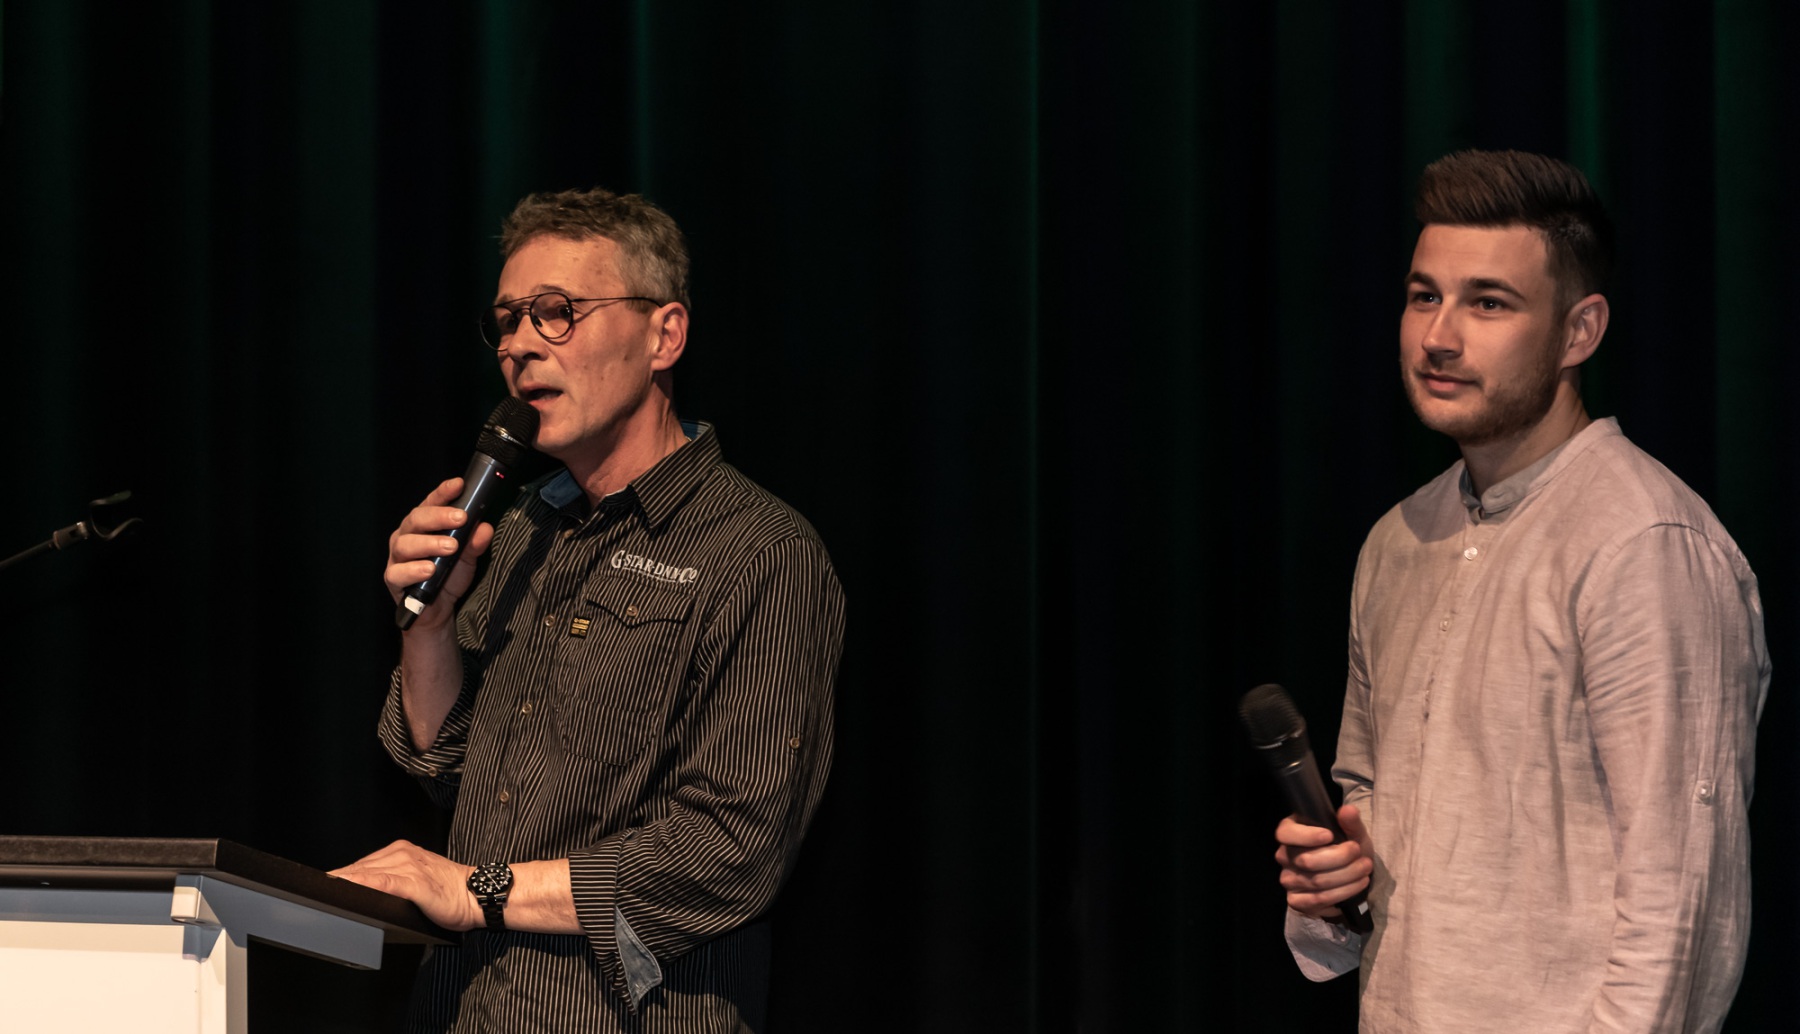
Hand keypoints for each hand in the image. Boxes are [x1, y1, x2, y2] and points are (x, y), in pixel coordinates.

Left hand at [331, 840, 480, 930]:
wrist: (478, 895)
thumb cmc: (450, 892)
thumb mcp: (417, 881)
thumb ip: (392, 882)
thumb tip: (365, 895)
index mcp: (402, 852)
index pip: (362, 866)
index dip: (339, 877)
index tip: (317, 886)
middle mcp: (403, 854)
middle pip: (359, 869)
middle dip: (335, 882)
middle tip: (311, 893)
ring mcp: (408, 867)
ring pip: (366, 874)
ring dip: (343, 883)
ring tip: (321, 893)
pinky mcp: (414, 882)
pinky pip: (382, 883)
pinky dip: (363, 885)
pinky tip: (348, 889)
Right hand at [383, 478, 496, 631]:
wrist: (438, 609)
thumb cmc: (449, 575)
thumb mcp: (467, 557)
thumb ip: (475, 542)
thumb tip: (484, 527)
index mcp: (423, 525)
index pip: (431, 502)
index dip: (443, 492)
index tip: (459, 484)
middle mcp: (407, 535)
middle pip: (416, 519)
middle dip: (439, 517)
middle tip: (461, 519)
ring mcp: (397, 557)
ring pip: (406, 544)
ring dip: (429, 543)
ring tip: (450, 547)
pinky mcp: (393, 578)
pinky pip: (398, 572)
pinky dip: (414, 570)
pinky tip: (430, 570)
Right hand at [1274, 803, 1372, 918]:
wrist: (1350, 877)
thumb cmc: (1347, 849)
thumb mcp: (1353, 833)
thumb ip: (1350, 822)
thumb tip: (1348, 811)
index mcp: (1290, 833)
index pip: (1286, 833)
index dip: (1306, 836)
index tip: (1329, 836)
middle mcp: (1284, 856)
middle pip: (1306, 860)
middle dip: (1340, 858)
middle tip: (1360, 854)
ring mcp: (1288, 880)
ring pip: (1316, 881)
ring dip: (1347, 876)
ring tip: (1365, 869)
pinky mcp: (1296, 901)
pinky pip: (1318, 900)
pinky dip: (1343, 893)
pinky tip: (1358, 885)